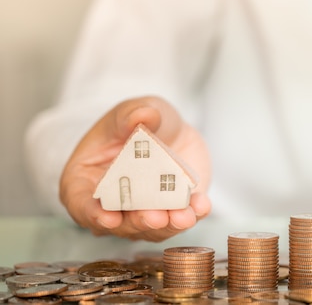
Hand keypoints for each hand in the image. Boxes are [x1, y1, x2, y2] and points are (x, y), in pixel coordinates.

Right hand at [59, 96, 210, 240]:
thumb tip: (144, 114)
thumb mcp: (129, 111)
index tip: (109, 218)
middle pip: (122, 224)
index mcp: (86, 182)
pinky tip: (202, 204)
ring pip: (155, 229)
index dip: (93, 214)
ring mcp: (144, 212)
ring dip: (170, 225)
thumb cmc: (135, 122)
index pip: (82, 204)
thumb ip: (131, 114)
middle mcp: (113, 205)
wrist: (167, 129)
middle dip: (140, 222)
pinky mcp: (173, 211)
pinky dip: (193, 213)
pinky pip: (183, 217)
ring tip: (184, 216)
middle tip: (156, 217)